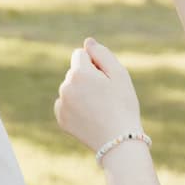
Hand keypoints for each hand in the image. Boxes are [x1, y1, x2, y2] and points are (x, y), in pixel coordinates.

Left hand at [54, 37, 142, 153]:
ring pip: (70, 87)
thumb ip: (102, 54)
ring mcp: (62, 104)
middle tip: (105, 96)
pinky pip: (65, 103)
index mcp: (79, 73)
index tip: (106, 79)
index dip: (95, 64)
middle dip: (87, 77)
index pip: (80, 54)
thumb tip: (87, 42)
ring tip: (98, 108)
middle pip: (75, 71)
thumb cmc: (123, 105)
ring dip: (80, 91)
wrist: (119, 142)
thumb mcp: (119, 74)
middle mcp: (66, 87)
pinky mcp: (61, 119)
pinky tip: (89, 116)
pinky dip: (75, 106)